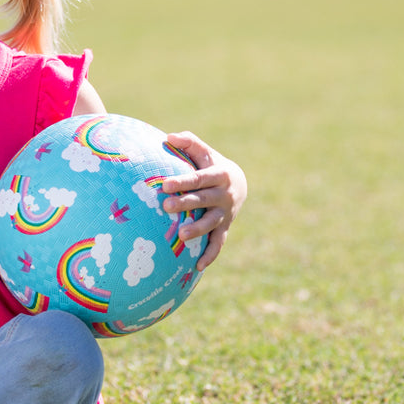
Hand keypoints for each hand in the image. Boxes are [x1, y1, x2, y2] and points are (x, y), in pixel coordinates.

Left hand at [158, 131, 247, 270]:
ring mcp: (225, 214)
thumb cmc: (212, 164)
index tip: (165, 184)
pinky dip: (211, 255)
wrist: (239, 184)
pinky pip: (218, 243)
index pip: (199, 178)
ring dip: (197, 230)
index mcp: (219, 175)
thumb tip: (168, 137)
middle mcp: (224, 195)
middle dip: (185, 204)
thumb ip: (189, 142)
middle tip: (165, 206)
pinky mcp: (224, 228)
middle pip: (203, 200)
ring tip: (180, 235)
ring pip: (211, 223)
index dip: (183, 181)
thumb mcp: (204, 152)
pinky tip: (198, 266)